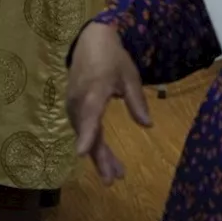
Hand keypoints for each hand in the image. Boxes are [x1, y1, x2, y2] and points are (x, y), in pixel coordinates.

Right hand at [66, 23, 151, 185]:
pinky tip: (105, 156)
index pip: (89, 115)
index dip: (86, 134)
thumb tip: (147, 125)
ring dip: (98, 154)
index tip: (81, 154)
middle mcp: (79, 100)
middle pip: (88, 133)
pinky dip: (93, 143)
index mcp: (94, 91)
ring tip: (115, 174)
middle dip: (99, 158)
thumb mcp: (130, 76)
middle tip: (113, 180)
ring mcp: (73, 104)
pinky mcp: (74, 106)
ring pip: (85, 134)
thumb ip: (136, 101)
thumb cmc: (112, 57)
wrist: (90, 40)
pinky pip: (83, 128)